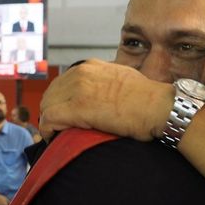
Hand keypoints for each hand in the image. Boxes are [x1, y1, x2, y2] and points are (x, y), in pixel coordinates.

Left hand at [39, 59, 174, 140]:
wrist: (157, 106)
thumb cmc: (147, 97)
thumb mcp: (121, 77)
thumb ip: (104, 81)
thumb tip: (98, 93)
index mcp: (90, 66)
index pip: (61, 82)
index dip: (59, 100)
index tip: (62, 114)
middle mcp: (81, 73)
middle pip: (51, 94)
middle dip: (51, 111)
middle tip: (58, 127)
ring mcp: (78, 90)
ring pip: (47, 106)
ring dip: (49, 122)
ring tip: (57, 134)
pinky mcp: (78, 108)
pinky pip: (50, 119)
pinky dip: (48, 130)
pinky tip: (54, 137)